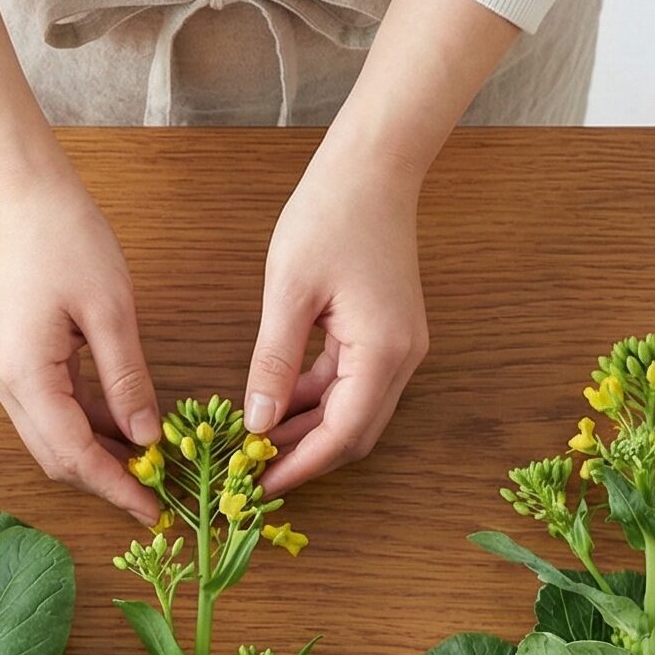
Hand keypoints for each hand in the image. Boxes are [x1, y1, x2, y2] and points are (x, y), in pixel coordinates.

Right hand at [0, 166, 160, 521]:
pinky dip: (86, 427)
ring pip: (52, 439)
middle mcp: (5, 386)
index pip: (73, 454)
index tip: (154, 510)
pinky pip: (51, 411)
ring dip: (96, 456)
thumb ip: (128, 381)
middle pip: (56, 458)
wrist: (19, 194)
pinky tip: (123, 428)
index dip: (115, 487)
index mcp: (26, 376)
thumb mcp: (111, 310)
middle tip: (157, 495)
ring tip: (146, 466)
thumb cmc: (66, 237)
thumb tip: (147, 439)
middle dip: (104, 480)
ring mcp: (4, 375)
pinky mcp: (12, 362)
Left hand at [241, 138, 428, 492]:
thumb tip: (257, 422)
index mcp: (383, 352)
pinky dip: (315, 402)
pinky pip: (350, 385)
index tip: (259, 486)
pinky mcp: (387, 336)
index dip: (299, 466)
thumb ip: (274, 362)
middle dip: (304, 458)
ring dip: (307, 432)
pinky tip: (275, 407)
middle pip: (353, 434)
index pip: (342, 435)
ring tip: (255, 446)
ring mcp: (399, 348)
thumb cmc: (330, 216)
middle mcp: (401, 358)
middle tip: (252, 475)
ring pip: (351, 412)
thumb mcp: (289, 293)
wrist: (373, 168)